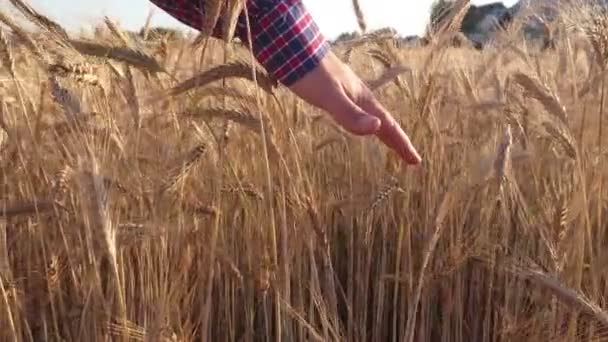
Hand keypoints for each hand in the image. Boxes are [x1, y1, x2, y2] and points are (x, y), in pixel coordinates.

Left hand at [288, 51, 421, 164]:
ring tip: (390, 143)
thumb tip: (376, 127)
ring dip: (383, 131)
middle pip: (384, 122)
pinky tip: (359, 121)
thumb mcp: (330, 96)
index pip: (388, 126)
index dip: (402, 144)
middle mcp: (359, 96)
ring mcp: (347, 93)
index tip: (416, 161)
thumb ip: (351, 113)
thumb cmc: (311, 73)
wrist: (296, 49)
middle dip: (397, 141)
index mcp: (363, 99)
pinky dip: (364, 122)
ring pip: (371, 116)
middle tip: (410, 159)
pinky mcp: (334, 91)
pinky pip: (357, 112)